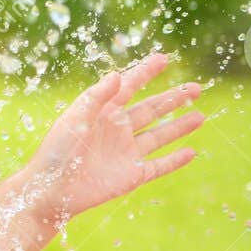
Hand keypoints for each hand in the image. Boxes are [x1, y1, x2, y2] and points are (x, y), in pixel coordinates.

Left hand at [24, 52, 203, 222]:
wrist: (50, 192)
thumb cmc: (56, 153)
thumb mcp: (74, 121)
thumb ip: (96, 98)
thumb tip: (117, 75)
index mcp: (102, 113)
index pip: (129, 87)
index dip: (146, 72)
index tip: (164, 58)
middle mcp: (117, 130)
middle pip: (151, 109)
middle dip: (173, 98)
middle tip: (196, 87)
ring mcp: (125, 152)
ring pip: (159, 135)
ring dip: (180, 126)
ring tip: (200, 115)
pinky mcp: (131, 175)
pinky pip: (159, 166)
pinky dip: (175, 160)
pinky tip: (191, 152)